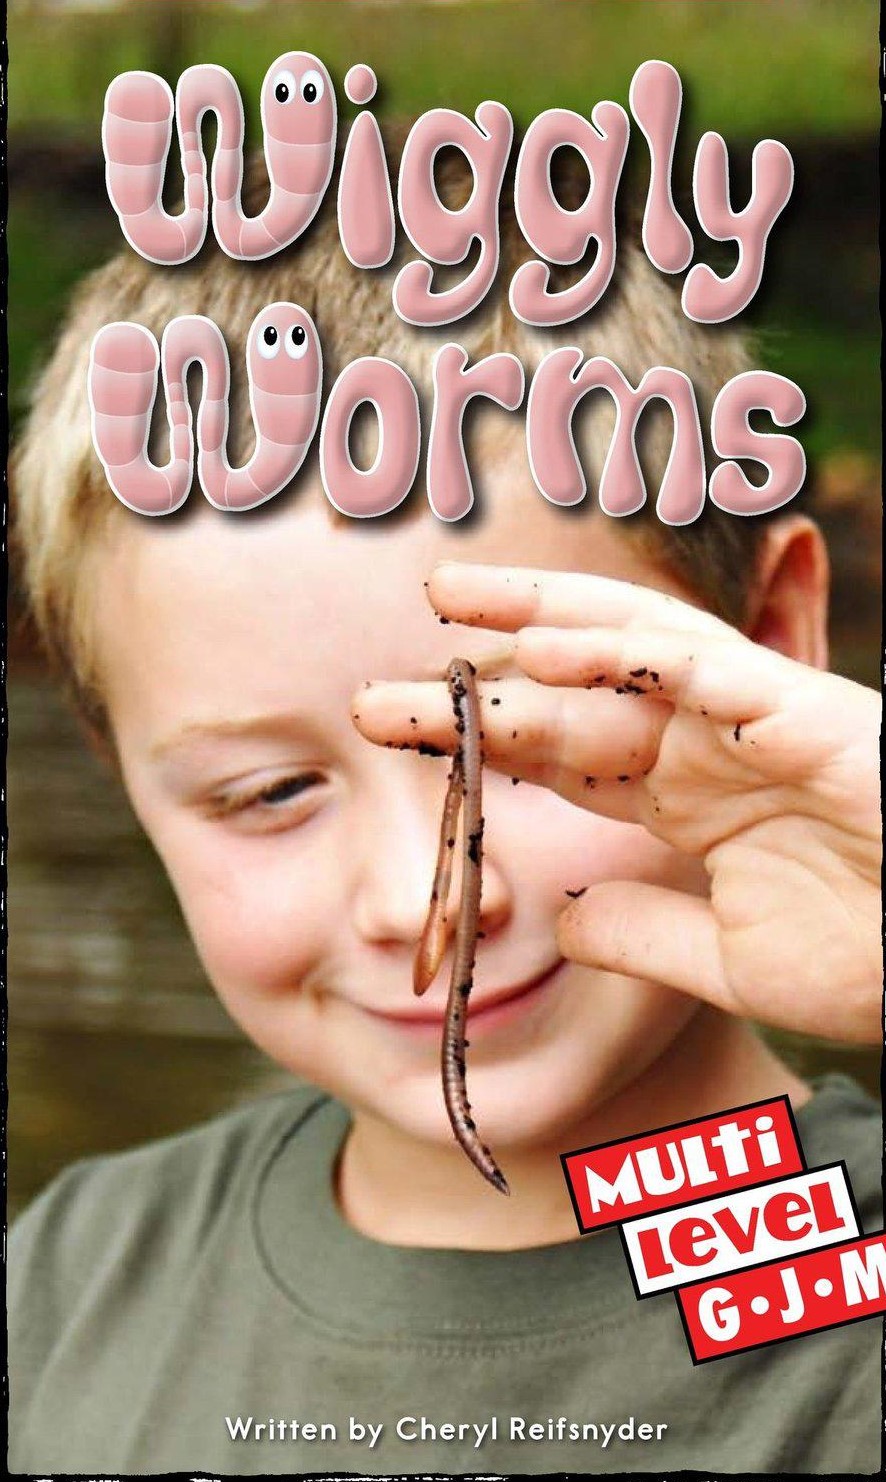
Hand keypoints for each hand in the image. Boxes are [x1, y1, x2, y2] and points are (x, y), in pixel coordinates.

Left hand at [353, 561, 881, 1045]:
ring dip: (545, 620)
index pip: (558, 750)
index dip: (476, 732)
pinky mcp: (814, 718)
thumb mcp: (726, 959)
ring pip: (636, 649)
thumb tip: (566, 916)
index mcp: (683, 793)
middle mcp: (709, 742)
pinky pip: (717, 671)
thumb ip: (644, 932)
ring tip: (454, 601)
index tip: (389, 724)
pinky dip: (640, 655)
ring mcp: (759, 721)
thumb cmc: (873, 954)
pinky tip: (556, 645)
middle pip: (576, 685)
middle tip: (392, 648)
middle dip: (484, 665)